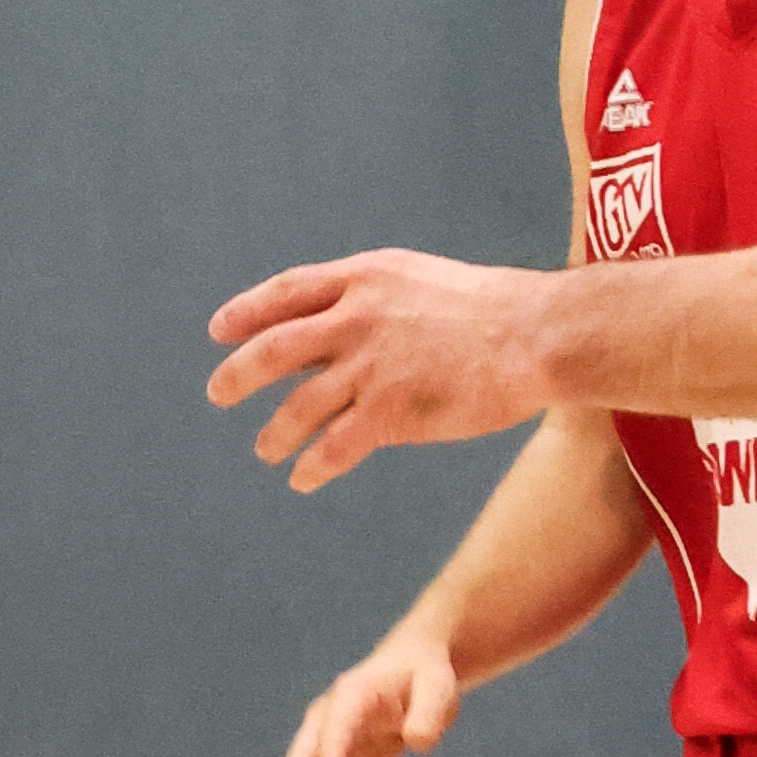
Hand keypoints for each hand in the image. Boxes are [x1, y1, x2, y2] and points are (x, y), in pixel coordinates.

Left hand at [208, 249, 555, 488]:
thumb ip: (377, 300)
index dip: (246, 312)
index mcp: (365, 278)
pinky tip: (303, 478)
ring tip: (266, 450)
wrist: (538, 336)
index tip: (220, 331)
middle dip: (237, 374)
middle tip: (218, 393)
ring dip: (274, 433)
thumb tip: (339, 328)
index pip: (286, 292)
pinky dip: (312, 466)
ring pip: (298, 407)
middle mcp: (356, 319)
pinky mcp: (391, 411)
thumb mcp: (423, 282)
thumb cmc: (496, 310)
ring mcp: (371, 366)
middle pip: (273, 349)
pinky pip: (333, 447)